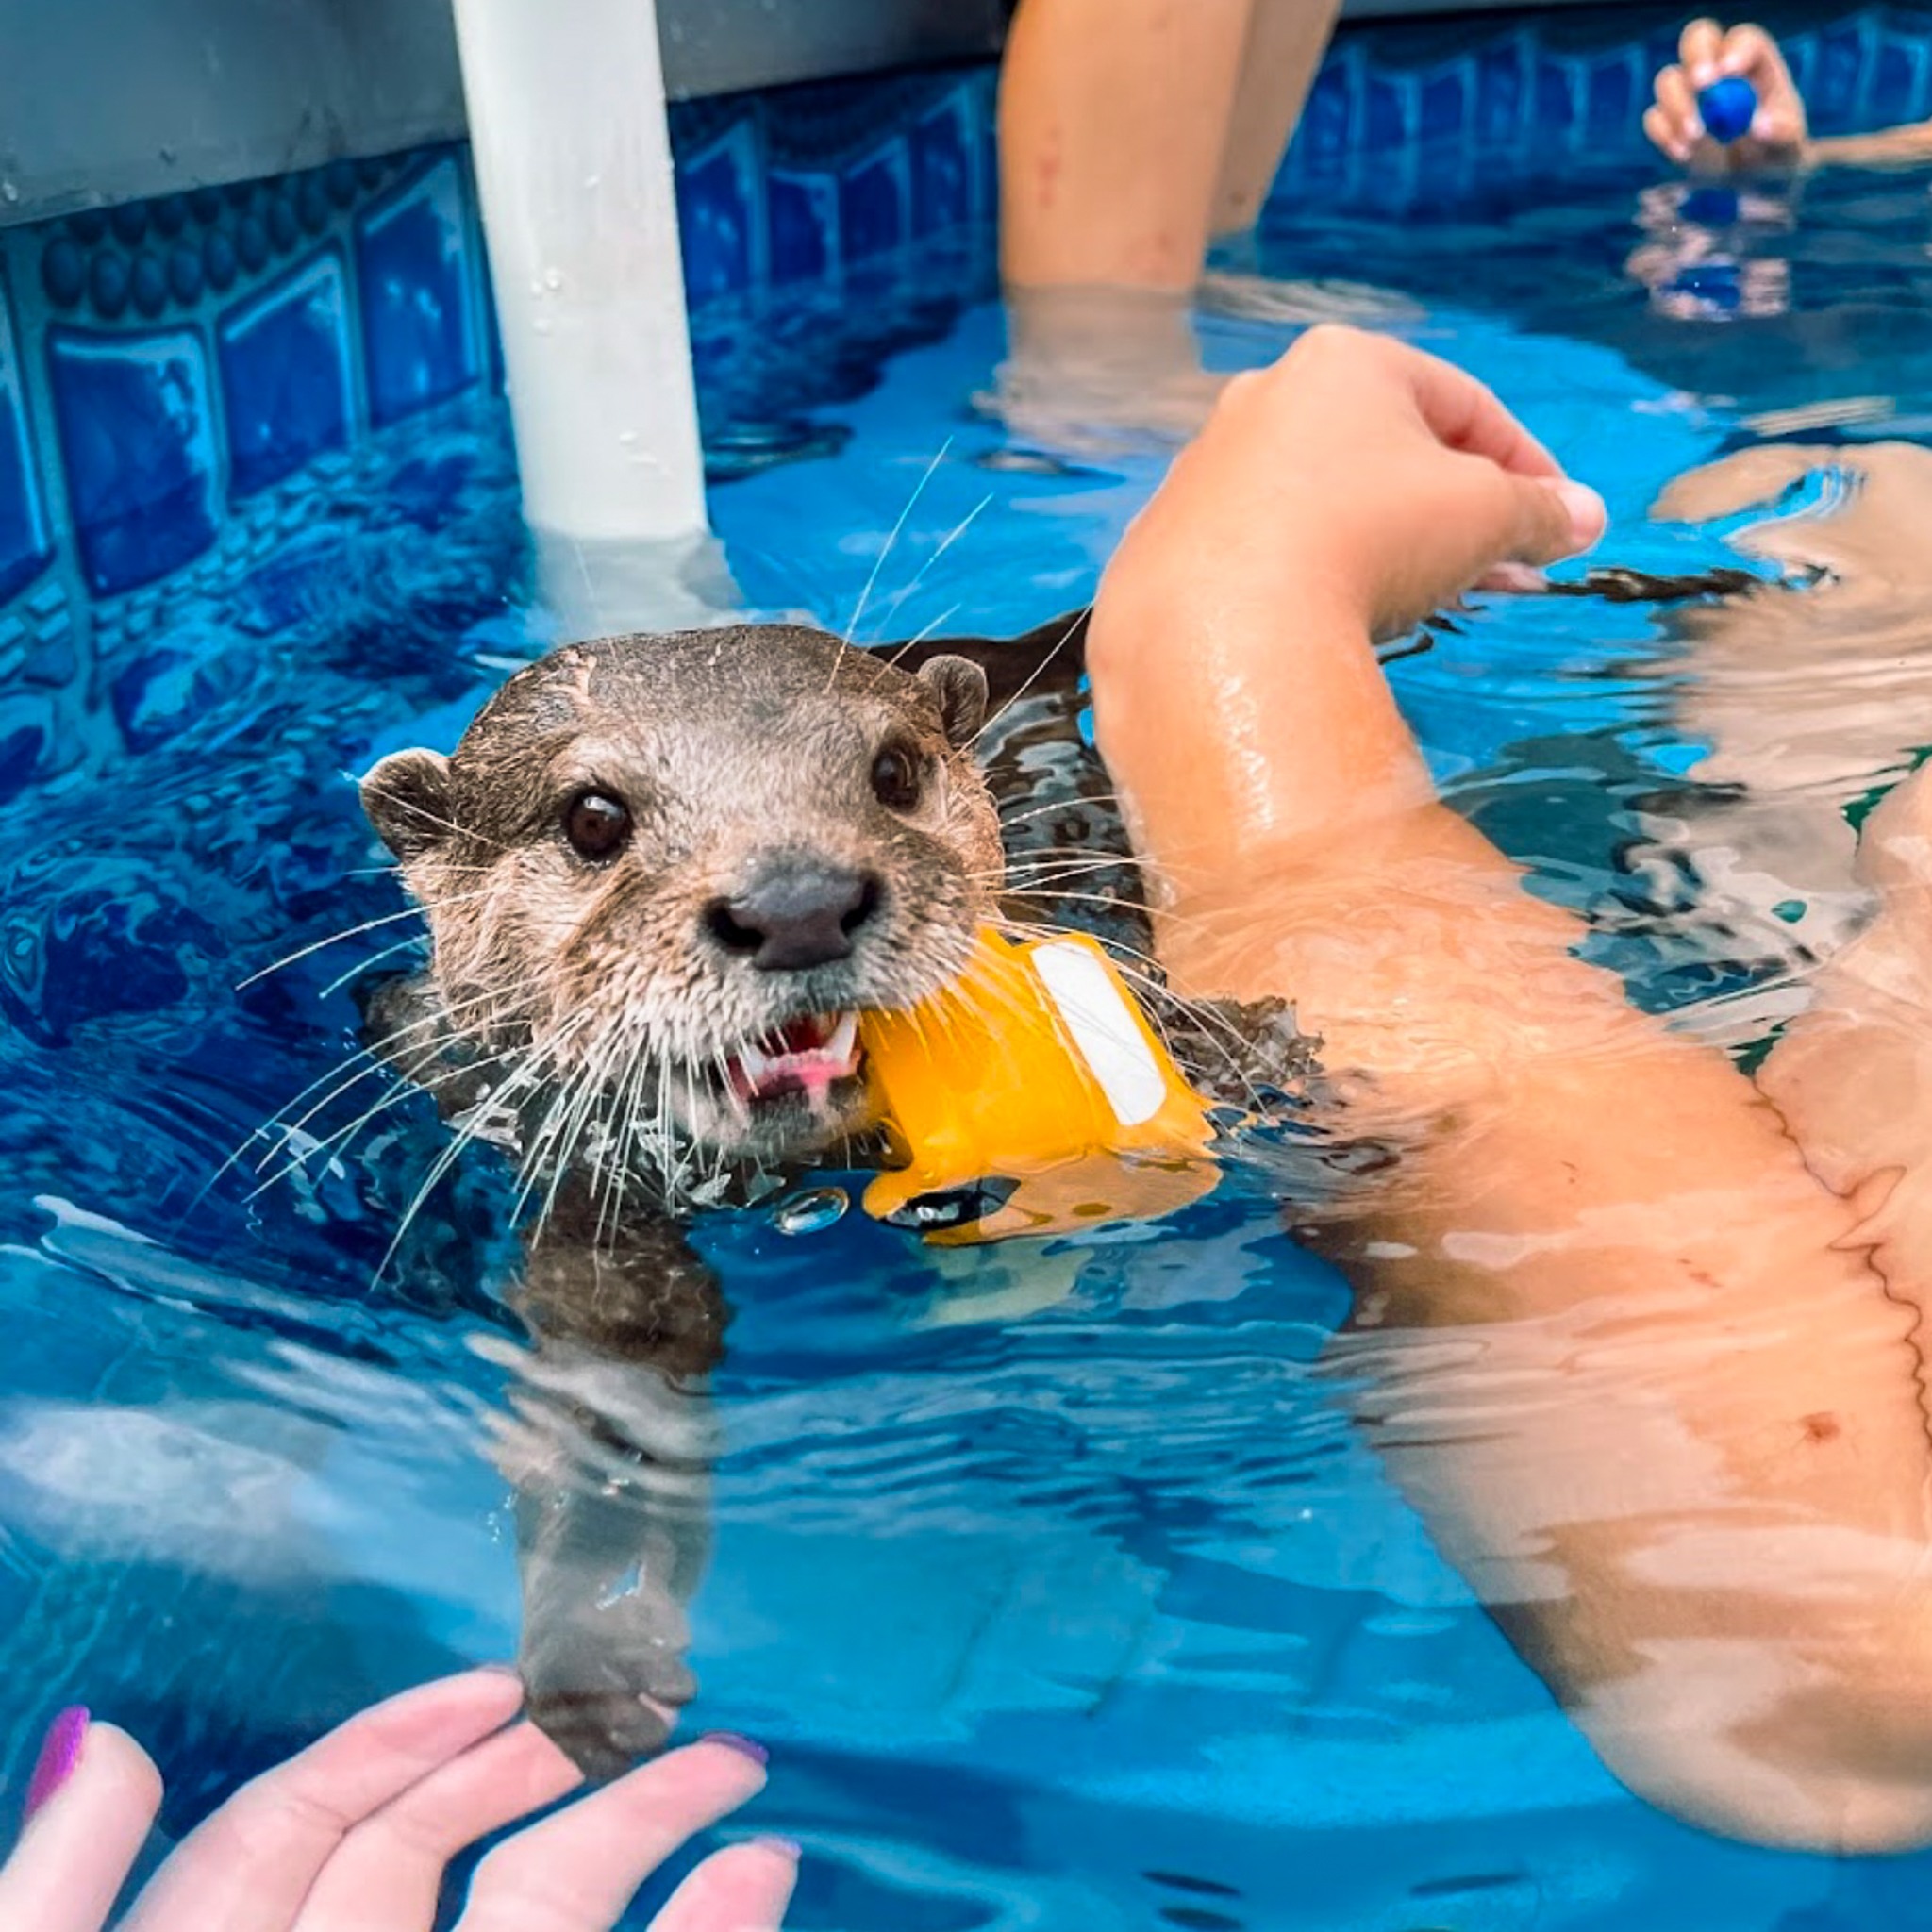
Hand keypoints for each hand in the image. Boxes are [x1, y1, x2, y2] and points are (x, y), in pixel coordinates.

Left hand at [0, 1672, 796, 1931]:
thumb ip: (49, 1906)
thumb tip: (116, 1739)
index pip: (290, 1835)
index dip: (386, 1745)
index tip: (498, 1690)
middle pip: (419, 1864)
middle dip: (537, 1773)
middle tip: (656, 1720)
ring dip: (633, 1841)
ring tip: (734, 1786)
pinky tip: (753, 1890)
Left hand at [1107, 325, 1602, 645]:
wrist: (1225, 628)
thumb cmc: (1372, 537)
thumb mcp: (1484, 518)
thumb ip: (1539, 511)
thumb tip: (1582, 516)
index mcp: (1343, 362)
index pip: (1463, 403)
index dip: (1525, 464)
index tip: (1559, 519)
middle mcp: (1263, 398)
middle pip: (1388, 455)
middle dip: (1459, 515)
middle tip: (1508, 571)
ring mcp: (1206, 470)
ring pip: (1325, 504)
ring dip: (1389, 546)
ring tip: (1433, 602)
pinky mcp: (1167, 543)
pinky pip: (1266, 552)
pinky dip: (1315, 577)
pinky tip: (1344, 622)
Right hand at [1644, 19, 1807, 167]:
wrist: (1750, 181)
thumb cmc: (1776, 155)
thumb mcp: (1790, 148)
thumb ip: (1780, 135)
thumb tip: (1758, 126)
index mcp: (1754, 60)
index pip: (1742, 40)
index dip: (1734, 50)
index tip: (1728, 72)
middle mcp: (1717, 66)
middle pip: (1699, 39)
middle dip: (1697, 57)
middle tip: (1702, 86)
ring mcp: (1688, 91)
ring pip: (1668, 80)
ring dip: (1679, 107)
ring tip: (1696, 137)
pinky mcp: (1666, 120)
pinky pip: (1654, 119)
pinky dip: (1665, 136)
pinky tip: (1684, 154)